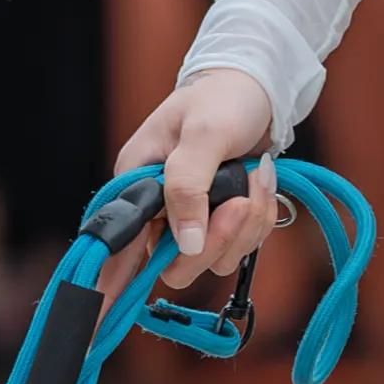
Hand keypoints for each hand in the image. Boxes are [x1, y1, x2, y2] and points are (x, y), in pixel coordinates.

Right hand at [114, 70, 275, 277]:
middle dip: (218, 238)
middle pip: (178, 263)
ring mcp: (192, 218)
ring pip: (216, 257)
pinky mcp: (221, 220)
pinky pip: (241, 244)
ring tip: (256, 177)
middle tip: (239, 201)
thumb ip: (187, 187)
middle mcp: (159, 208)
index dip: (122, 278)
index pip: (121, 247)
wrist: (257, 86)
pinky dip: (260, 218)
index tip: (128, 297)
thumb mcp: (203, 134)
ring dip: (247, 224)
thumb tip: (187, 244)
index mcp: (136, 184)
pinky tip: (262, 182)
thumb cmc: (222, 98)